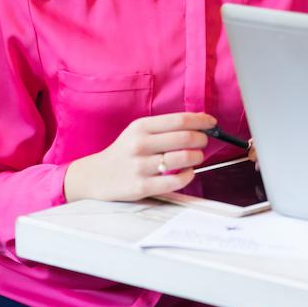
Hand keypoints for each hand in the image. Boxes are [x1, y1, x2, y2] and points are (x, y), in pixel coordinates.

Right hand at [64, 112, 214, 202]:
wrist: (95, 176)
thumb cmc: (124, 152)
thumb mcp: (138, 132)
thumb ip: (165, 127)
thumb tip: (201, 122)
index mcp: (141, 127)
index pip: (180, 120)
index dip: (202, 120)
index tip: (212, 123)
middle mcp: (140, 145)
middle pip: (186, 138)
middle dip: (203, 139)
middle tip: (203, 142)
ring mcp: (140, 167)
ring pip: (184, 158)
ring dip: (198, 157)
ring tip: (195, 157)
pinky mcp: (142, 187)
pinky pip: (177, 180)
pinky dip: (189, 175)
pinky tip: (187, 172)